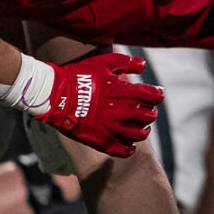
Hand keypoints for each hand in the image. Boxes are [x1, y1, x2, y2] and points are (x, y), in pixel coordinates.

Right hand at [31, 53, 162, 157]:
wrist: (55, 94)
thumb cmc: (80, 75)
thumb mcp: (103, 63)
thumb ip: (125, 63)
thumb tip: (143, 65)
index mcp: (121, 91)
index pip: (149, 95)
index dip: (157, 96)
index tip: (158, 95)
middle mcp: (118, 111)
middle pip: (146, 116)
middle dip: (151, 114)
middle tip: (150, 112)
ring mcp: (109, 127)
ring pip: (137, 134)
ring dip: (144, 131)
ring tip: (143, 128)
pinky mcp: (100, 140)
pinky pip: (121, 150)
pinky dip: (129, 149)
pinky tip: (130, 146)